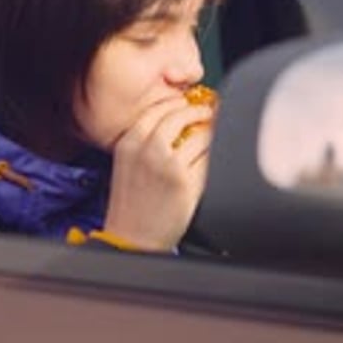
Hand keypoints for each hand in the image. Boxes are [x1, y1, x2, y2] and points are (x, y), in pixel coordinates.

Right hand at [104, 97, 214, 250]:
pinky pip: (208, 158)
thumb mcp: (126, 165)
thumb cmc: (130, 205)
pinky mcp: (187, 182)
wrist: (132, 239)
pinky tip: (214, 156)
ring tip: (215, 133)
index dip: (178, 103)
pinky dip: (214, 155)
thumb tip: (175, 122)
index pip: (158, 108)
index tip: (189, 103)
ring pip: (201, 135)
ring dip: (211, 132)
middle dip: (199, 110)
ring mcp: (169, 165)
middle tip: (209, 111)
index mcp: (130, 143)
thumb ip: (145, 143)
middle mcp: (148, 150)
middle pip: (181, 115)